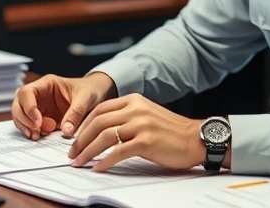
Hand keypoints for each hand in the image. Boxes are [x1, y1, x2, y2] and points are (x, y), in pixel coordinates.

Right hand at [12, 73, 115, 140]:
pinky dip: (30, 131)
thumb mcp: (86, 99)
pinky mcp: (41, 117)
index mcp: (47, 84)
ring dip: (25, 127)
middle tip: (36, 132)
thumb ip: (76, 114)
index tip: (38, 122)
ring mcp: (39, 105)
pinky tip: (39, 137)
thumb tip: (66, 132)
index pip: (27, 92)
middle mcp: (39, 94)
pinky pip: (29, 124)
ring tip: (37, 136)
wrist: (96, 94)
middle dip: (24, 119)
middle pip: (18, 104)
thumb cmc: (90, 91)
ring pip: (20, 115)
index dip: (29, 108)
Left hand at [68, 93, 208, 171]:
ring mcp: (142, 124)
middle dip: (81, 140)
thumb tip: (102, 132)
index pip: (99, 109)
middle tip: (73, 153)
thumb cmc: (172, 131)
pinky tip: (98, 168)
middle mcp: (136, 109)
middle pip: (98, 122)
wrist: (196, 138)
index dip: (83, 125)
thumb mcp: (148, 115)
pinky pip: (118, 152)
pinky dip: (105, 161)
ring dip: (88, 151)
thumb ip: (127, 117)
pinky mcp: (147, 141)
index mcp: (134, 100)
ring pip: (104, 137)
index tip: (75, 139)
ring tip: (80, 162)